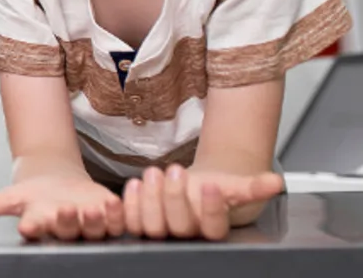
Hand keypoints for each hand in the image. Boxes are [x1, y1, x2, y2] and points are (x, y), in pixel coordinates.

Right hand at [0, 176, 124, 240]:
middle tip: (63, 209)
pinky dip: (118, 212)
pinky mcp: (110, 218)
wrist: (60, 186)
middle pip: (67, 230)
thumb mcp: (11, 196)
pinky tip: (115, 201)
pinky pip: (117, 221)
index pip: (36, 229)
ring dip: (95, 220)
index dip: (34, 227)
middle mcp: (66, 229)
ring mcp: (90, 226)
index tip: (27, 225)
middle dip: (66, 222)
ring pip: (94, 229)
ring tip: (92, 206)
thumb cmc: (35, 197)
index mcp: (41, 224)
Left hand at [122, 164, 283, 239]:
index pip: (215, 227)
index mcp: (212, 228)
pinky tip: (134, 184)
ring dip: (151, 199)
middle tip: (175, 170)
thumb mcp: (231, 186)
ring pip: (153, 226)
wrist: (189, 188)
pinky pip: (131, 221)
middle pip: (181, 226)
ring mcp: (162, 232)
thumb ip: (253, 186)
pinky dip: (129, 204)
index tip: (211, 185)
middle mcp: (187, 235)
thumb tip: (275, 182)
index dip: (212, 209)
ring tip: (153, 173)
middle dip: (176, 197)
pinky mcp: (140, 224)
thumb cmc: (210, 189)